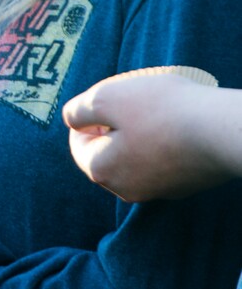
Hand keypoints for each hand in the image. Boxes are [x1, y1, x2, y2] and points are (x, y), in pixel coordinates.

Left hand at [62, 74, 234, 201]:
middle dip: (110, 127)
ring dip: (135, 134)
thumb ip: (79, 109)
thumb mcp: (106, 98)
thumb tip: (71, 119)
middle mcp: (126, 189)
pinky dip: (159, 142)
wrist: (219, 131)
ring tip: (151, 108)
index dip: (86, 117)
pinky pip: (159, 160)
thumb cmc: (159, 110)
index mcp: (102, 171)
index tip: (105, 98)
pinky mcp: (182, 184)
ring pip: (133, 157)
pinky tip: (172, 122)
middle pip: (105, 153)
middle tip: (128, 101)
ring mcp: (157, 190)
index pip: (78, 144)